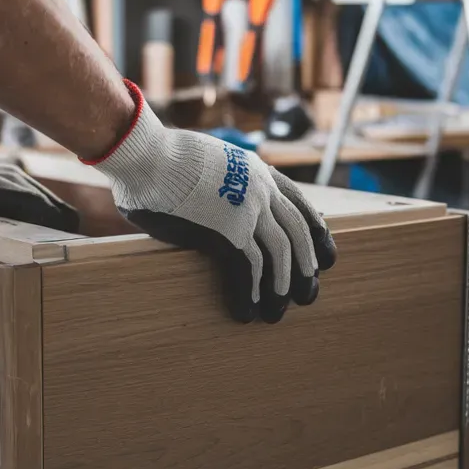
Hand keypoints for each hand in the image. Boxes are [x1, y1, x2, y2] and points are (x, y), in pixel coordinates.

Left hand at [0, 116, 77, 233]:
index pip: (12, 194)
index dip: (41, 211)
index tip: (65, 227)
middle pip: (25, 189)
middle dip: (53, 212)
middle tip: (78, 236)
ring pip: (21, 185)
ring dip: (45, 204)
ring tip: (69, 226)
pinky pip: (12, 184)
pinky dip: (32, 198)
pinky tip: (42, 210)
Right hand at [88, 82, 336, 322]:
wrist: (146, 155)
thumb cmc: (162, 158)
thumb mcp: (207, 162)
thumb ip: (221, 181)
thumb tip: (213, 200)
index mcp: (256, 170)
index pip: (298, 202)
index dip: (315, 230)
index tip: (323, 251)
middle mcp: (260, 189)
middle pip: (296, 232)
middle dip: (306, 265)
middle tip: (310, 291)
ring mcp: (246, 210)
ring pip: (278, 254)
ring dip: (279, 287)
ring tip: (277, 313)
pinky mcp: (226, 232)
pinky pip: (247, 270)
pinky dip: (249, 295)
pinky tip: (246, 313)